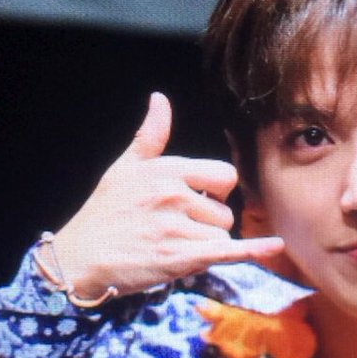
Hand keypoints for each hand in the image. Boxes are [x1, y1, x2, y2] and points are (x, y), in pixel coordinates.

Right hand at [51, 92, 282, 297]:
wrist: (81, 257)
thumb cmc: (104, 214)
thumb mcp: (124, 168)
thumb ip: (149, 136)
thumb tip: (160, 100)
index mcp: (167, 171)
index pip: (224, 176)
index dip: (219, 191)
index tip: (201, 201)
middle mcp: (174, 195)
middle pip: (225, 212)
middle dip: (209, 225)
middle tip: (177, 231)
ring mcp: (177, 226)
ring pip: (221, 236)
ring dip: (205, 247)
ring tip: (173, 247)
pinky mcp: (179, 257)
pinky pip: (227, 251)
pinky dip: (253, 251)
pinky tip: (275, 246)